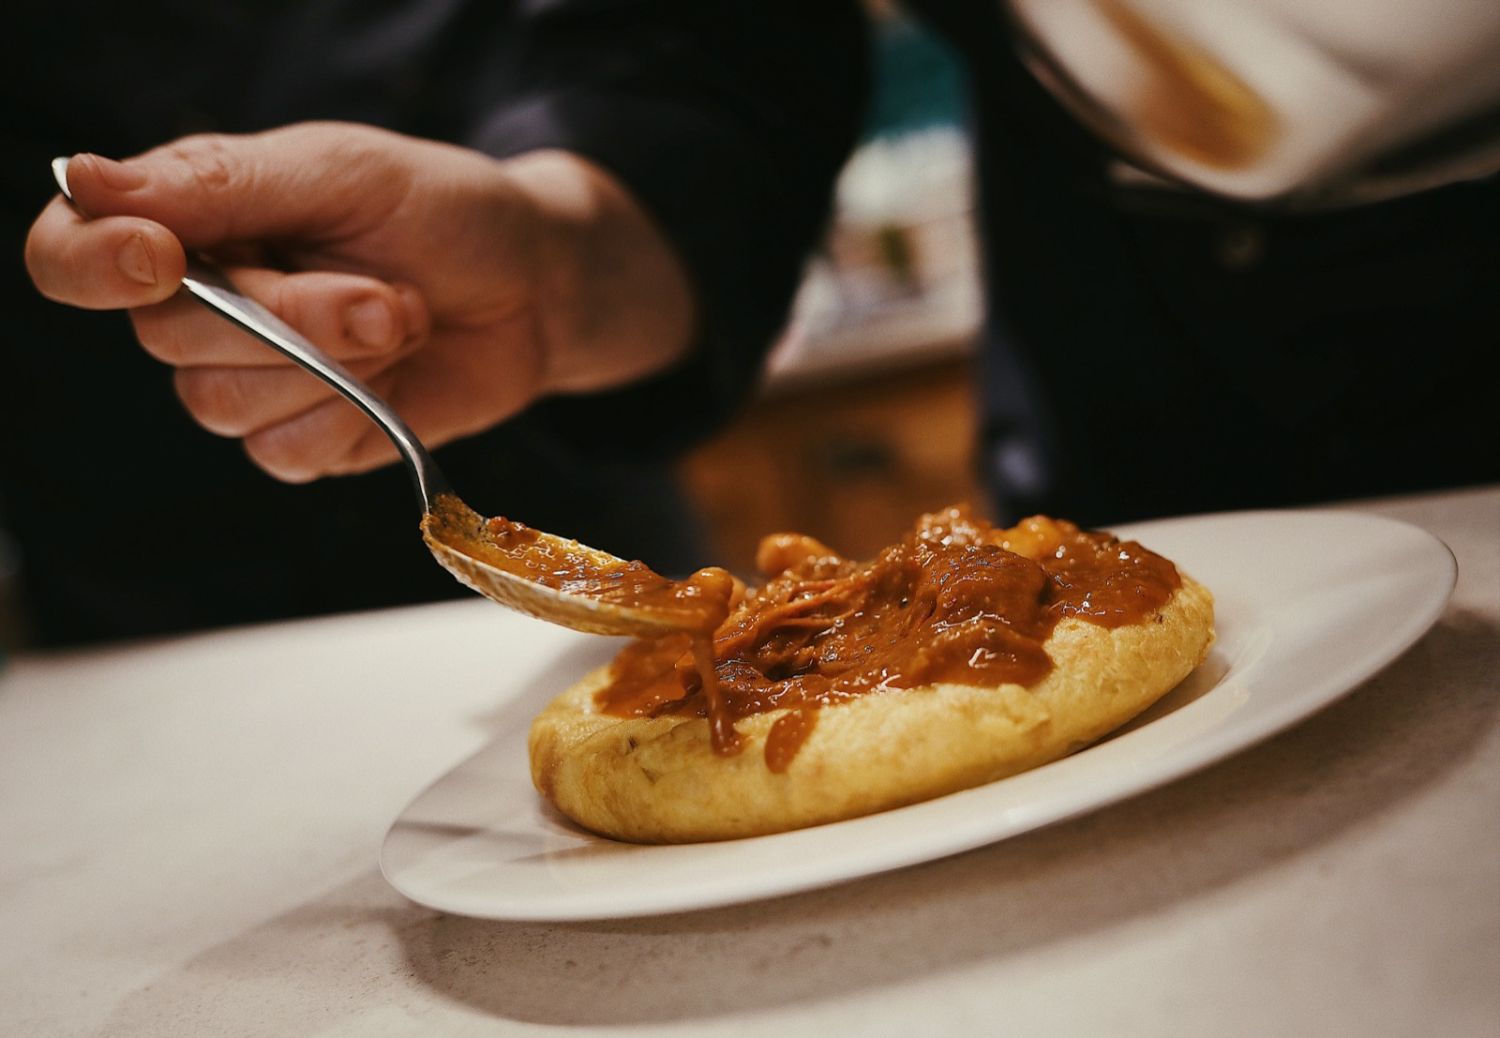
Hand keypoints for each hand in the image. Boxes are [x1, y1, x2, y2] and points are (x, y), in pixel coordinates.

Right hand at [24, 123, 694, 480]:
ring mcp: (255, 383)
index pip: (75, 256)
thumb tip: (88, 181)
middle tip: (382, 290)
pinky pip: (286, 454)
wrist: (536, 285)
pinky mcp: (309, 440)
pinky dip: (353, 416)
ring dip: (331, 365)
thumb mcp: (340, 172)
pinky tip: (397, 374)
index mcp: (192, 223)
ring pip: (225, 406)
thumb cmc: (443, 211)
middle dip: (288, 317)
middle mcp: (206, 309)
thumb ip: (222, 184)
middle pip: (170, 341)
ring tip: (401, 315)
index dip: (95, 265)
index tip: (161, 259)